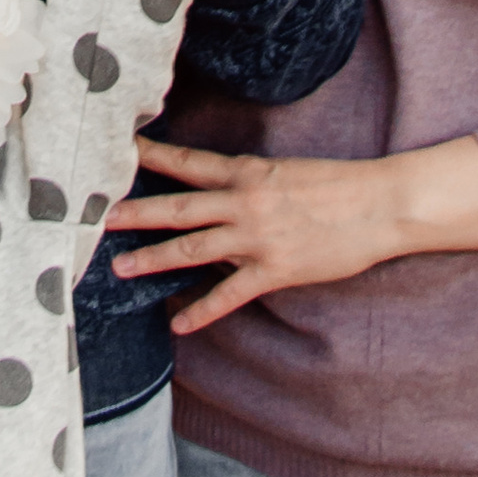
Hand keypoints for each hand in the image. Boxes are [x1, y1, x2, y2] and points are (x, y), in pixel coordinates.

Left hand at [106, 132, 477, 332]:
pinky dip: (201, 311)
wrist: (380, 205)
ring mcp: (257, 238)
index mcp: (248, 173)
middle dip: (134, 214)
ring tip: (121, 267)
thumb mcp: (287, 171)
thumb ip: (250, 182)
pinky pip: (228, 294)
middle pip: (177, 208)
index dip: (150, 157)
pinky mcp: (274, 269)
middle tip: (97, 217)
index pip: (188, 163)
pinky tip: (179, 324)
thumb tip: (221, 190)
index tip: (117, 152)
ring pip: (192, 250)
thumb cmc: (339, 186)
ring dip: (153, 259)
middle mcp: (244, 203)